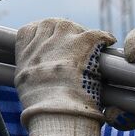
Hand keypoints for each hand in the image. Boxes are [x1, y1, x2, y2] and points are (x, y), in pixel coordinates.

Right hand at [14, 18, 115, 135]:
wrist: (57, 111)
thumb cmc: (42, 107)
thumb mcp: (25, 87)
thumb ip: (31, 73)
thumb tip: (38, 76)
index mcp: (26, 55)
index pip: (28, 30)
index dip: (39, 33)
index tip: (47, 39)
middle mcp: (42, 44)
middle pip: (50, 24)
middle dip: (60, 30)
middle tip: (71, 41)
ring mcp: (61, 41)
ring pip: (70, 25)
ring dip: (79, 33)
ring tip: (87, 44)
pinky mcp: (82, 43)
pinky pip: (96, 33)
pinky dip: (103, 37)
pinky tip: (108, 42)